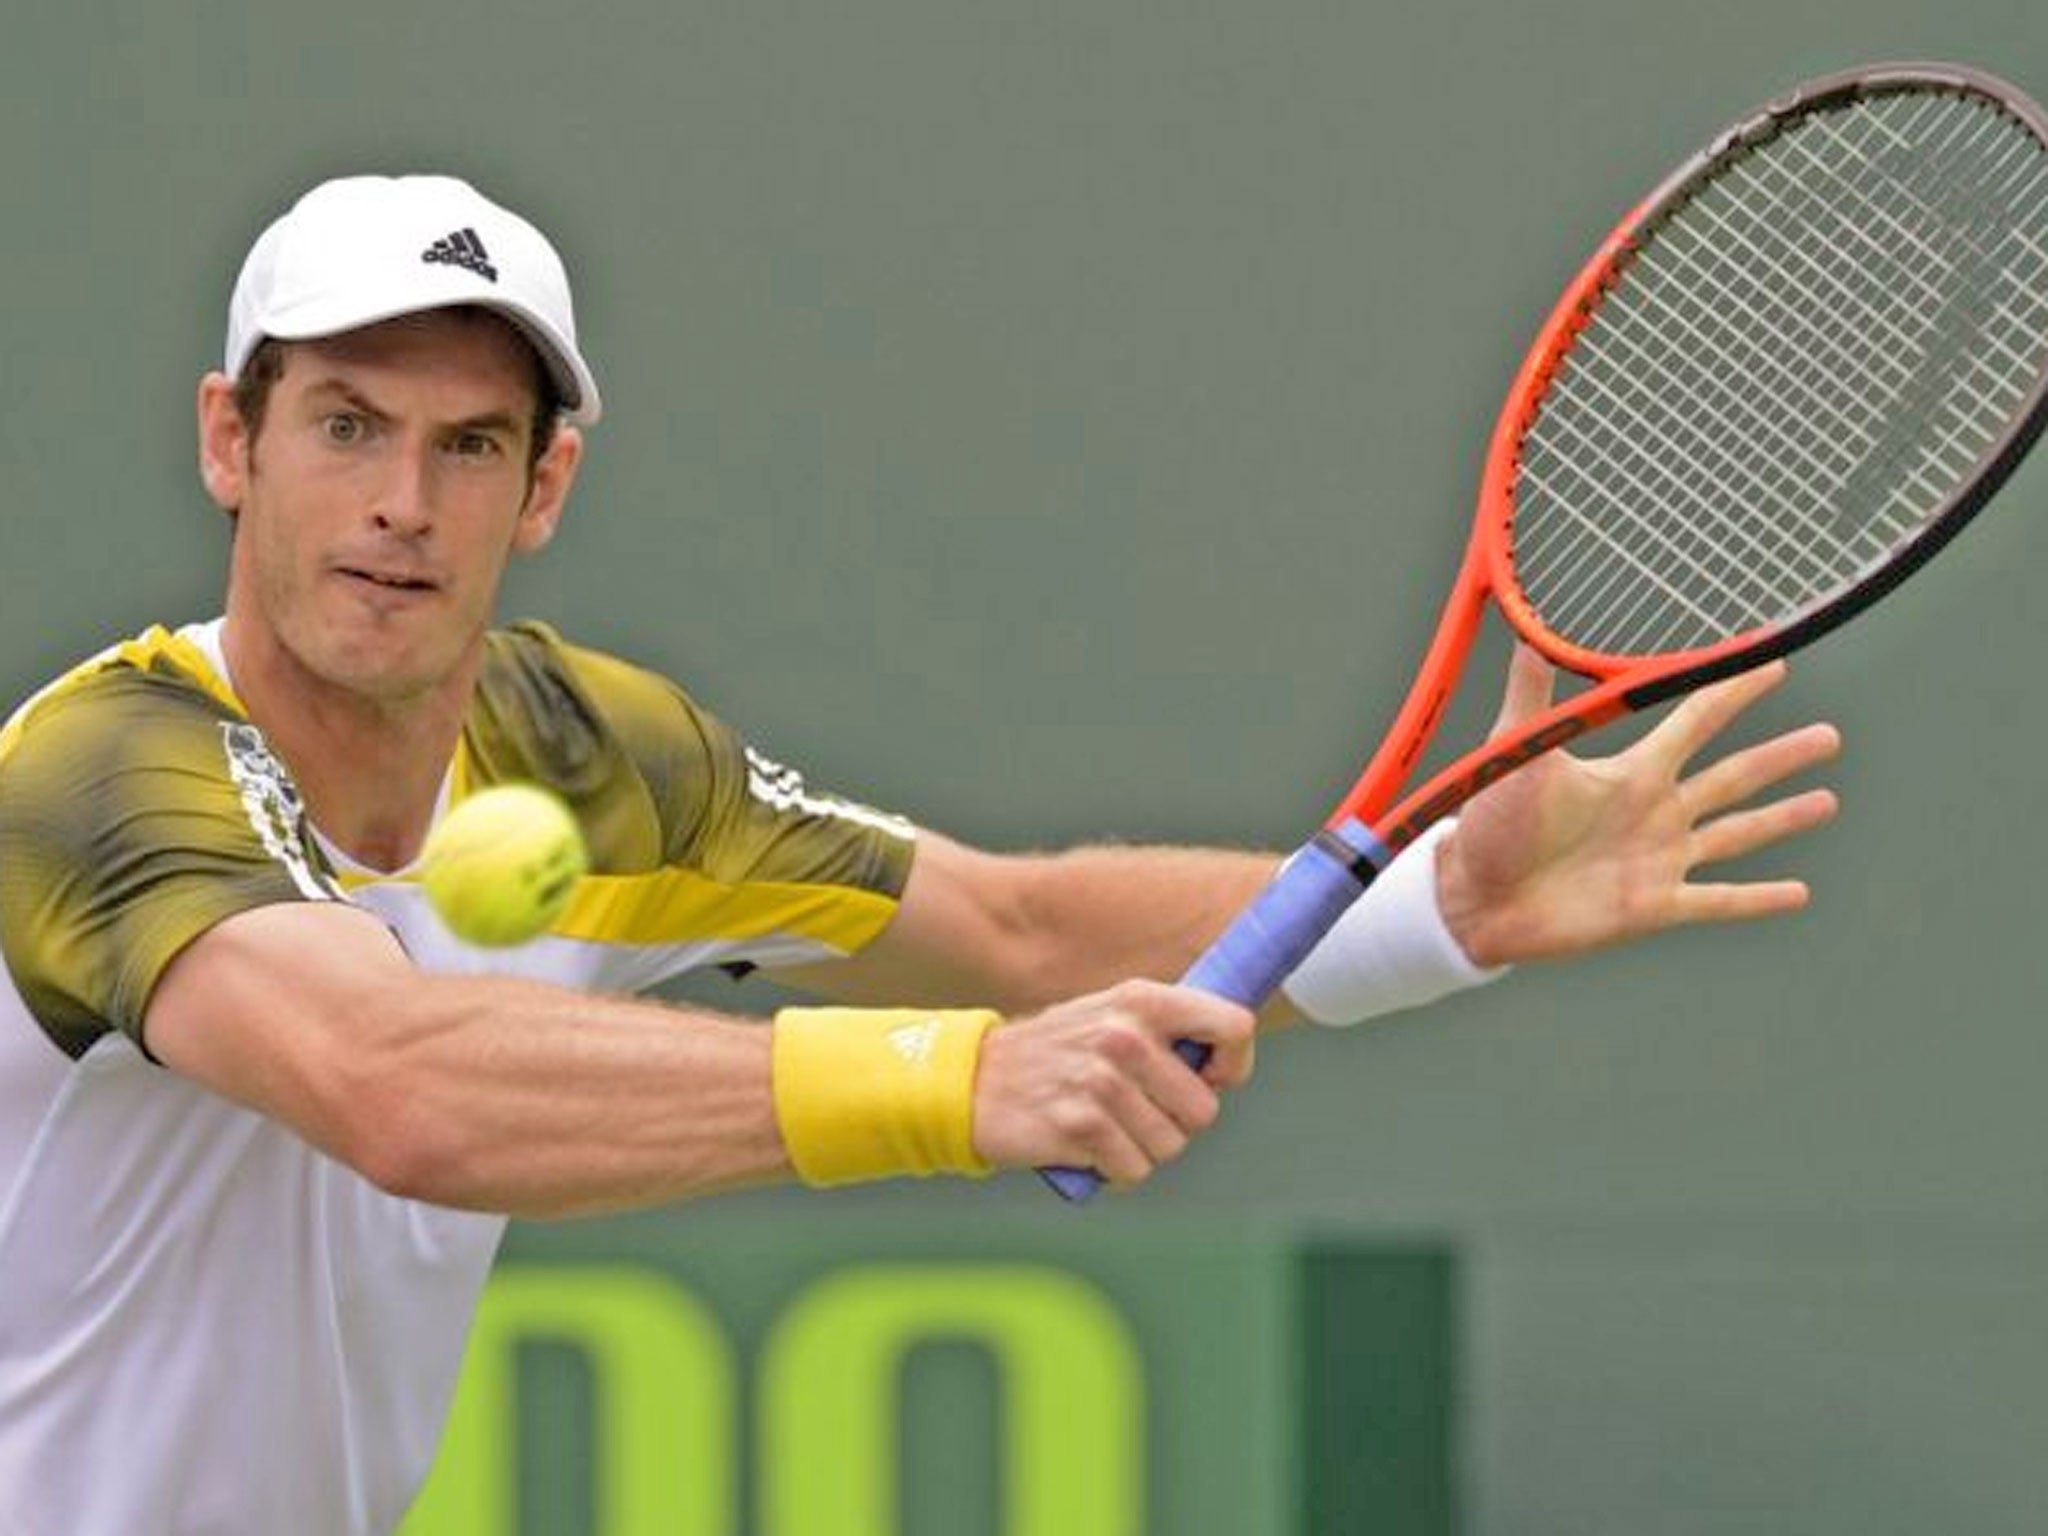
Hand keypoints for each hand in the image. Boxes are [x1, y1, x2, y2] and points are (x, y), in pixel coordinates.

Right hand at [971, 981, 1255, 1186]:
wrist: (975, 1081)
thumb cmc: (1057, 1053)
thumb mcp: (1110, 1015)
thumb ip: (1168, 1031)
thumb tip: (1227, 1064)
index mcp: (1142, 1000)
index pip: (1234, 1026)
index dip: (1234, 1063)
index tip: (1209, 1077)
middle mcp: (1126, 1036)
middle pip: (1204, 1109)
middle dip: (1177, 1122)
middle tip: (1138, 1109)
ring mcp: (1102, 1082)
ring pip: (1171, 1146)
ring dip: (1143, 1148)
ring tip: (1107, 1125)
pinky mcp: (1081, 1127)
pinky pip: (1134, 1170)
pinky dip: (1115, 1169)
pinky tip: (1087, 1144)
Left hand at [1437, 647, 1840, 968]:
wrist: (1474, 897)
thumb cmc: (1490, 824)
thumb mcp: (1517, 755)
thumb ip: (1532, 699)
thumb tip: (1528, 637)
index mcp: (1630, 772)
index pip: (1696, 720)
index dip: (1734, 690)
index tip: (1773, 662)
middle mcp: (1653, 812)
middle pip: (1734, 775)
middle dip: (1781, 756)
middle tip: (1830, 736)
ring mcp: (1658, 860)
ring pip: (1738, 833)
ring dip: (1783, 818)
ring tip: (1828, 801)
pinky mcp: (1653, 906)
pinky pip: (1719, 901)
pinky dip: (1759, 898)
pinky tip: (1798, 892)